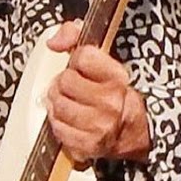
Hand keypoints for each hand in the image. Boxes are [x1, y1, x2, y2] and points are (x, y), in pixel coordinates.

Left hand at [44, 20, 150, 163]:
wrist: (128, 131)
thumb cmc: (110, 92)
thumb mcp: (100, 58)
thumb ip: (73, 36)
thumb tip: (52, 42)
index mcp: (118, 77)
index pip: (83, 56)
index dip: (77, 59)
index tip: (82, 66)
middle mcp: (111, 103)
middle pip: (65, 81)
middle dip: (63, 81)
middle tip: (71, 86)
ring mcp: (99, 126)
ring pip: (58, 104)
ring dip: (57, 101)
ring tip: (67, 100)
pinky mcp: (87, 145)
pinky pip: (57, 127)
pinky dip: (58, 122)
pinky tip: (67, 118)